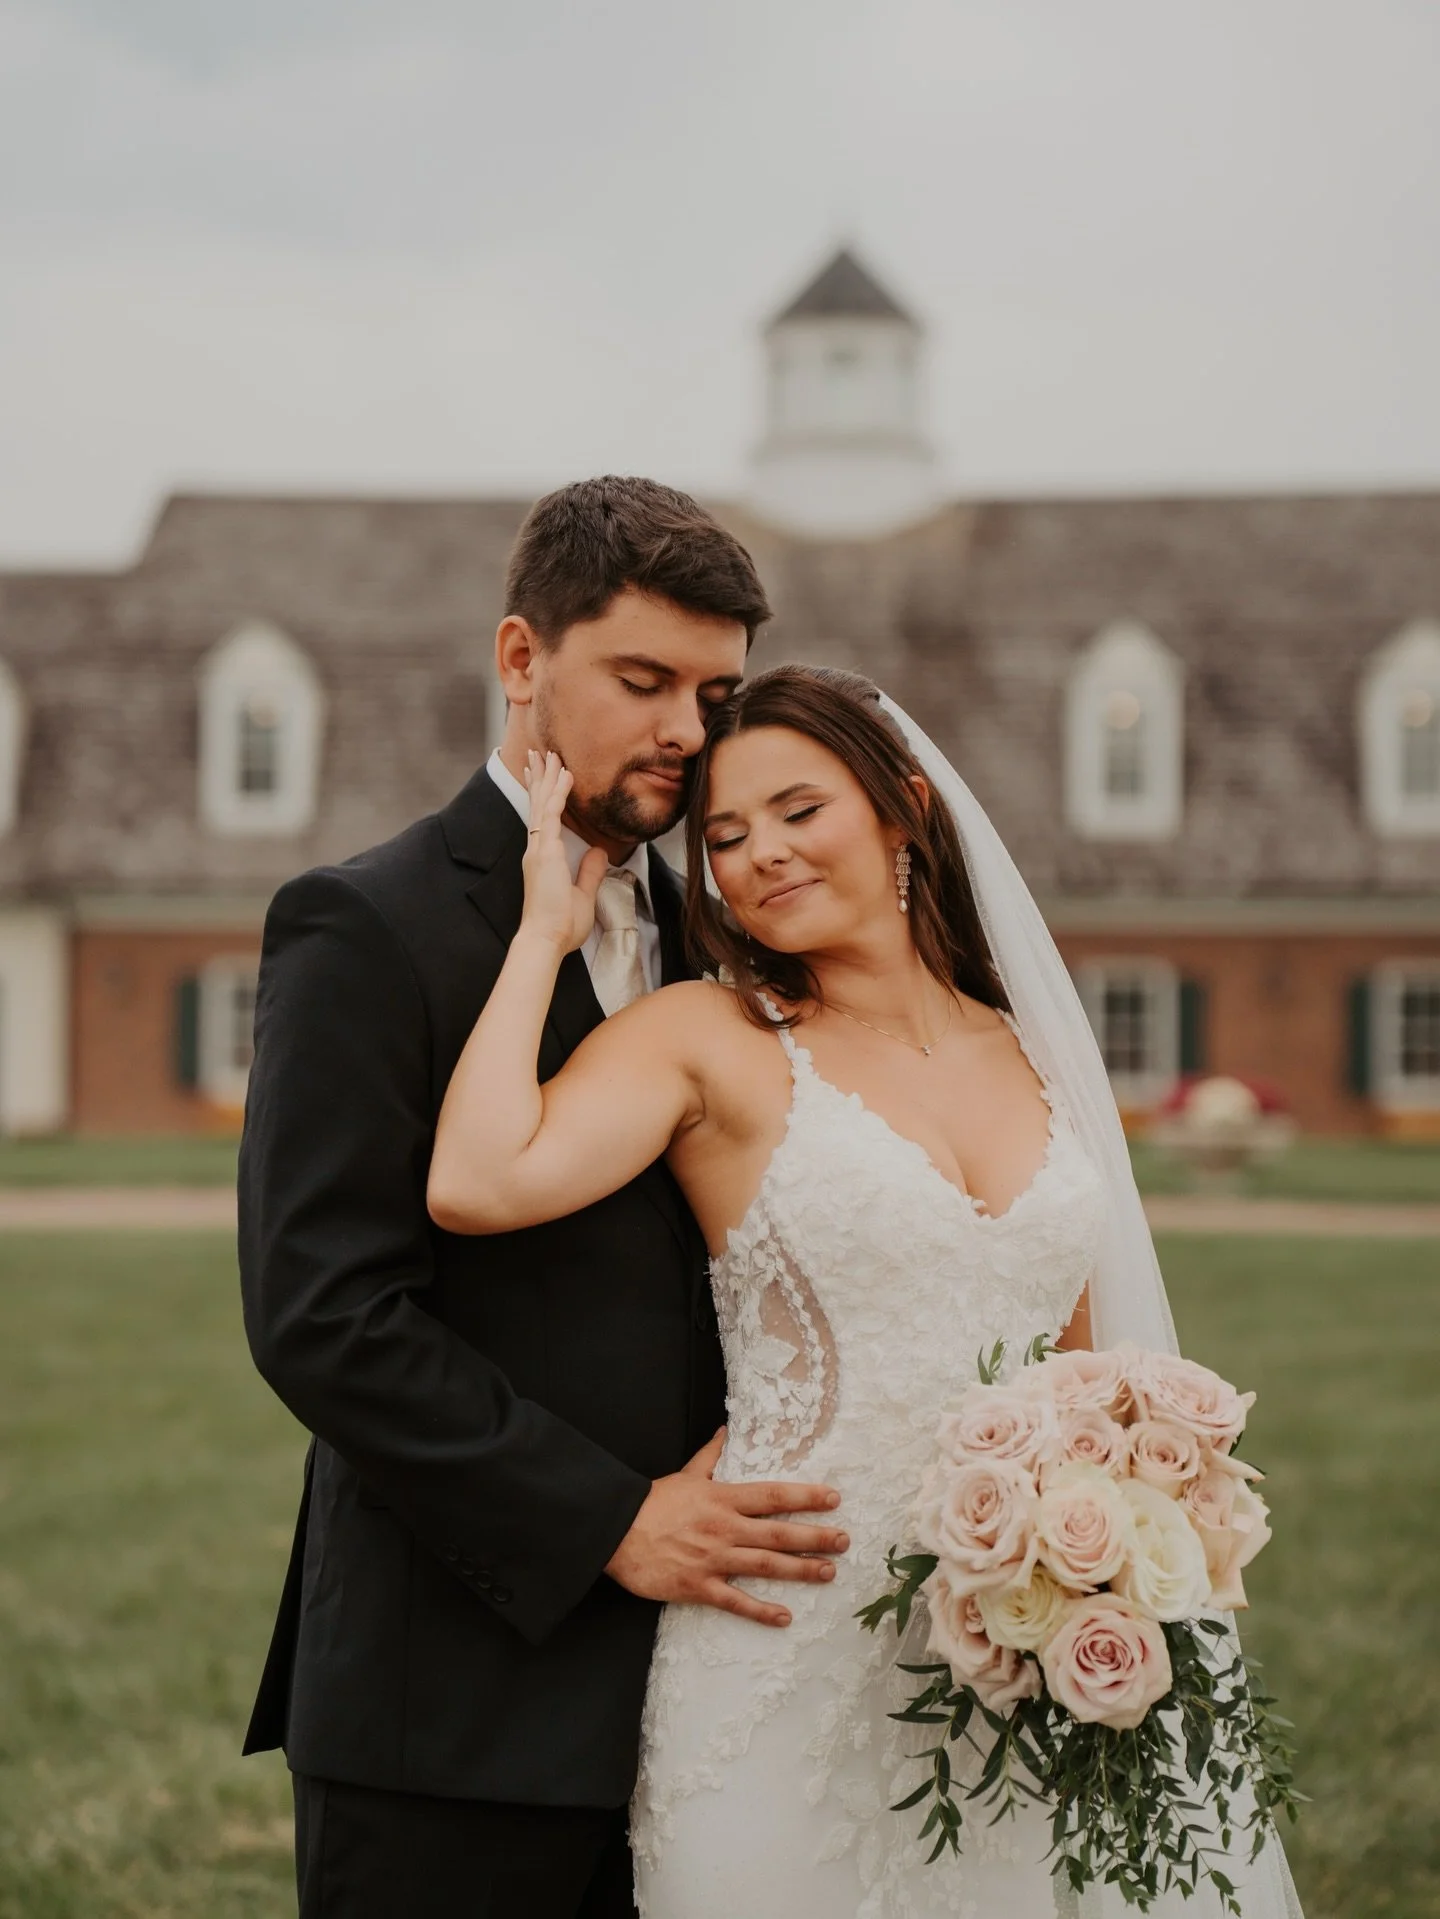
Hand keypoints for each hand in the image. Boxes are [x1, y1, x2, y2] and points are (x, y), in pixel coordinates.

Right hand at [521, 750, 607, 954]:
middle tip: (539, 753)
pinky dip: (559, 793)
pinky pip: (552, 814)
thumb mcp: (582, 894)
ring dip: (547, 776)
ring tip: (550, 754)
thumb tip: (599, 851)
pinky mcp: (545, 851)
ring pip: (542, 803)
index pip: (542, 819)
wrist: (545, 939)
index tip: (541, 776)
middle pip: (538, 804)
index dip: (542, 795)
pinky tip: (565, 775)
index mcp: (542, 859)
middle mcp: (537, 849)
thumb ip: (589, 871)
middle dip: (539, 777)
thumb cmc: (559, 925)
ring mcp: (539, 849)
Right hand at [604, 1430, 847, 1627]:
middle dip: (815, 1537)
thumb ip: (710, 1456)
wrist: (616, 1530)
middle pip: (779, 1532)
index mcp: (723, 1498)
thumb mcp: (685, 1473)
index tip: (833, 1499)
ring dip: (800, 1569)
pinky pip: (736, 1601)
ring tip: (828, 1572)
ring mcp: (714, 1559)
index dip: (806, 1497)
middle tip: (845, 1541)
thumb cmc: (651, 1502)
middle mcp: (726, 1528)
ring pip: (766, 1565)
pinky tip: (784, 1617)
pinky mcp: (699, 1586)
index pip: (774, 1495)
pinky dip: (761, 1611)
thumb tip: (724, 1432)